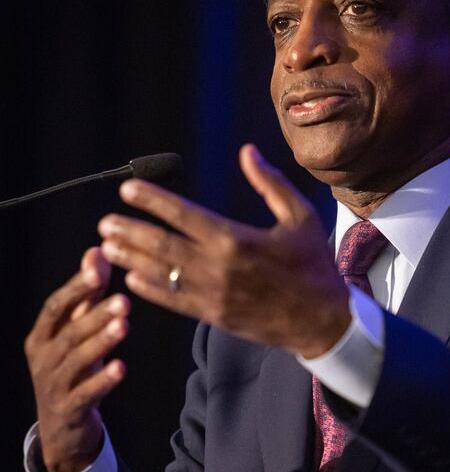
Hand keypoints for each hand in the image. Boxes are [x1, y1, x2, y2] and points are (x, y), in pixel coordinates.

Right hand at [24, 247, 129, 471]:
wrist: (61, 428)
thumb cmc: (72, 368)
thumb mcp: (76, 331)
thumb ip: (87, 294)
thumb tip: (96, 250)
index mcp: (42, 335)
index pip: (56, 306)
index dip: (76, 288)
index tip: (99, 270)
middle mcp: (43, 358)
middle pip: (68, 332)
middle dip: (95, 314)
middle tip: (123, 300)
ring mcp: (53, 385)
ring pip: (76, 360)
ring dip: (100, 342)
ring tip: (124, 326)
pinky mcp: (68, 409)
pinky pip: (85, 393)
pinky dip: (102, 381)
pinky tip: (121, 368)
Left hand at [98, 144, 350, 357]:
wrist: (323, 320)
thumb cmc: (313, 265)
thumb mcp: (300, 217)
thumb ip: (270, 184)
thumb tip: (247, 151)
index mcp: (237, 239)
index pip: (183, 214)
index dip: (152, 200)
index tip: (128, 189)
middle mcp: (219, 266)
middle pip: (163, 245)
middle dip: (131, 231)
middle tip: (105, 222)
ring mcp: (214, 294)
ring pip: (162, 274)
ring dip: (132, 259)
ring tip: (107, 247)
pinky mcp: (214, 316)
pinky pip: (174, 301)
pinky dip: (150, 290)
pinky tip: (130, 280)